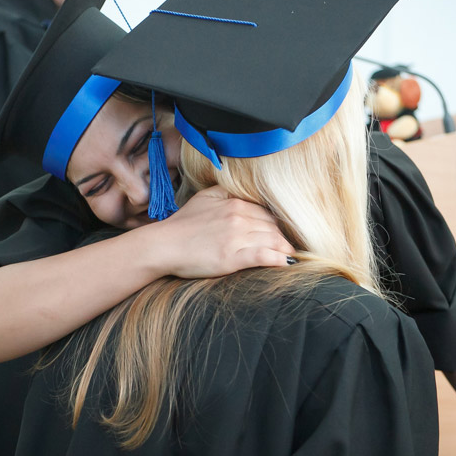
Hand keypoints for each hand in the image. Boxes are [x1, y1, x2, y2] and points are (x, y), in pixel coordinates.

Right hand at [147, 185, 295, 278]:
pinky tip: (287, 263)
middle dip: (283, 238)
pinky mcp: (232, 257)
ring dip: (285, 249)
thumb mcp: (204, 198)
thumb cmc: (182, 224)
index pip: (265, 213)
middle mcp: (238, 217)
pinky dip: (278, 259)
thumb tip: (241, 194)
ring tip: (291, 256)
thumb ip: (225, 193)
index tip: (280, 235)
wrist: (164, 245)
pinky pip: (262, 256)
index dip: (275, 225)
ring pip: (272, 240)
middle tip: (288, 248)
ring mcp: (236, 237)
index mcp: (234, 204)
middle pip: (272, 227)